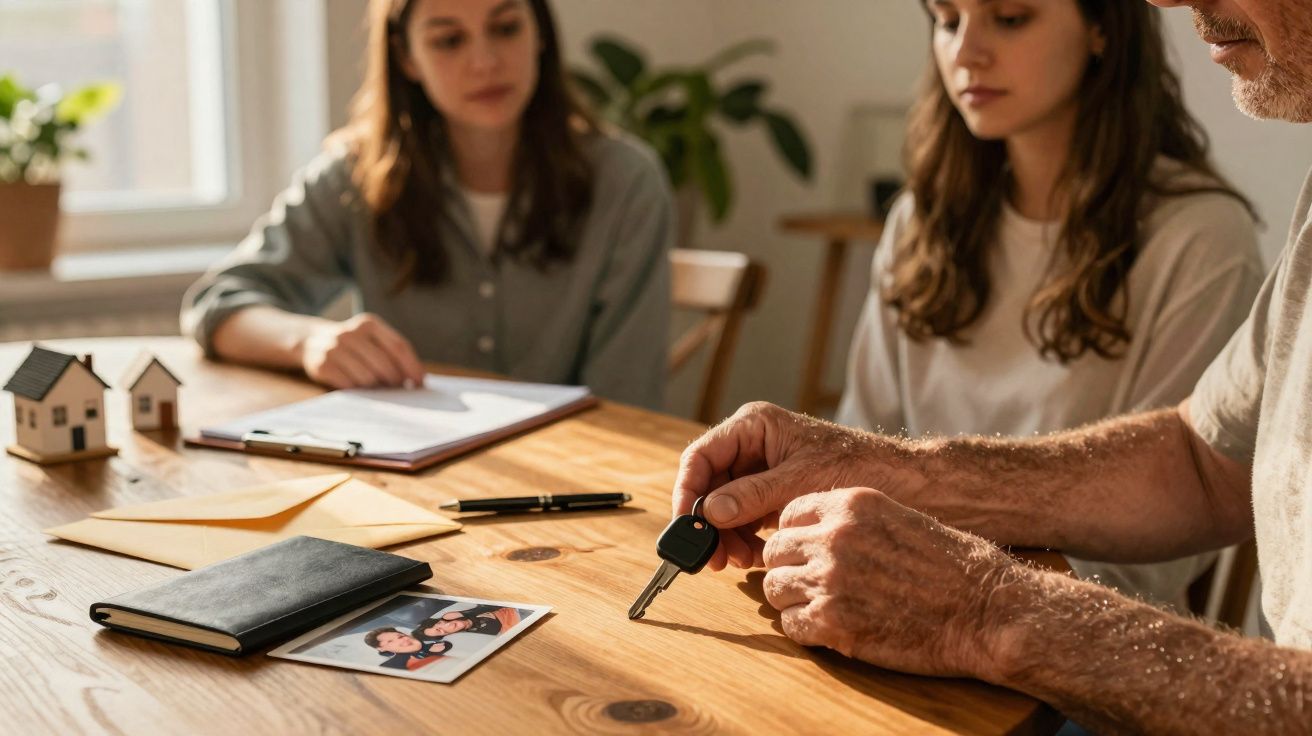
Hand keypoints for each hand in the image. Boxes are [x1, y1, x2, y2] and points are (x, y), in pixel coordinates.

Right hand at [299, 313, 424, 388]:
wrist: (312, 341)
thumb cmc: (354, 344)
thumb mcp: (371, 338)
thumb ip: (393, 351)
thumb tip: (417, 378)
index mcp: (368, 323)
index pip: (398, 346)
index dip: (412, 366)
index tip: (420, 382)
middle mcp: (350, 333)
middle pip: (384, 364)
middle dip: (396, 381)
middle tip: (400, 389)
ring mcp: (334, 349)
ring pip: (367, 378)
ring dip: (376, 388)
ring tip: (377, 386)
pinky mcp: (322, 365)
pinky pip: (349, 385)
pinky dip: (358, 390)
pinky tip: (359, 388)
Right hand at [673, 402, 926, 570]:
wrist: (903, 483)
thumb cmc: (858, 466)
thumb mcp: (801, 480)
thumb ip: (753, 495)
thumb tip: (710, 510)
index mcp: (753, 425)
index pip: (700, 457)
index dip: (688, 492)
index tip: (688, 526)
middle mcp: (751, 445)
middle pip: (709, 485)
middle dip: (709, 523)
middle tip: (713, 558)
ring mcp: (761, 470)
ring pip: (723, 506)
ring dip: (726, 535)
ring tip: (740, 561)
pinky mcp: (772, 494)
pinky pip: (743, 518)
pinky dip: (744, 538)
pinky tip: (755, 556)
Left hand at [763, 487, 1020, 679]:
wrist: (984, 610)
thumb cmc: (951, 565)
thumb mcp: (898, 518)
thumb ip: (851, 521)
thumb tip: (811, 533)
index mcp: (850, 504)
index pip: (787, 515)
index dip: (793, 537)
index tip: (805, 554)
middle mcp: (834, 537)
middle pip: (774, 552)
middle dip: (787, 569)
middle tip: (809, 585)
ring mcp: (830, 580)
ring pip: (774, 588)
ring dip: (792, 600)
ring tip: (821, 608)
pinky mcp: (833, 623)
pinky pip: (790, 624)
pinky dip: (804, 629)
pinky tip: (830, 629)